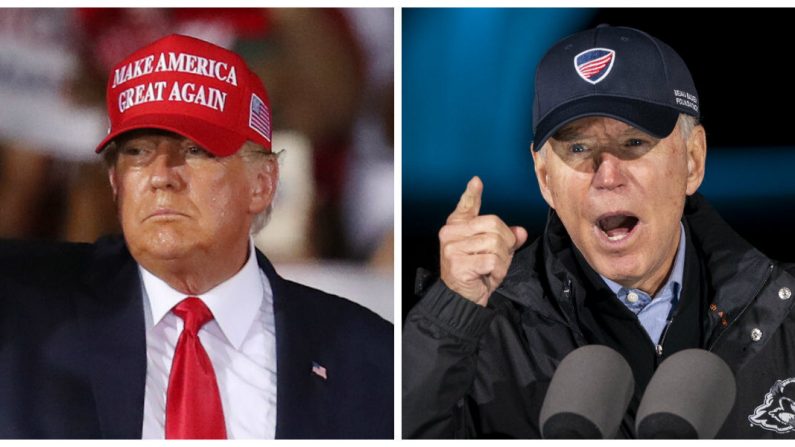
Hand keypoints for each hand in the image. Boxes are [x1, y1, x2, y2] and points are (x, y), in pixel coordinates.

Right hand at [439, 176, 527, 305]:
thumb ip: (505, 239)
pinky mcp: (458, 264)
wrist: (462, 300)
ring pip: (495, 244)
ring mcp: (452, 249)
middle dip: (505, 243)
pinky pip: (492, 261)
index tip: (477, 181)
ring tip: (492, 270)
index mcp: (455, 227)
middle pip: (493, 224)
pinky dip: (498, 271)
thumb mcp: (492, 253)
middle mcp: (450, 234)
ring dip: (502, 261)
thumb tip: (521, 232)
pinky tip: (488, 277)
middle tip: (498, 259)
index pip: (466, 206)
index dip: (471, 194)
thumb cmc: (476, 274)